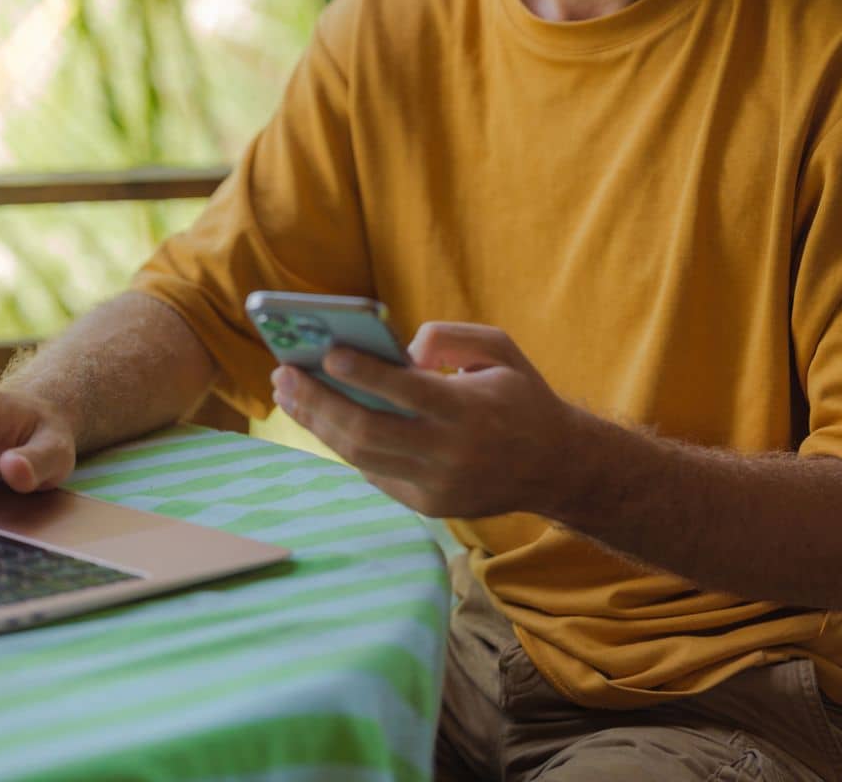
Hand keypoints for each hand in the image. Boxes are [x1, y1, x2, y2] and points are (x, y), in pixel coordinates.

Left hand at [269, 321, 575, 519]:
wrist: (556, 467)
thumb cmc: (521, 396)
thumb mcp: (499, 349)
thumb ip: (450, 336)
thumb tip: (402, 350)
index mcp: (470, 411)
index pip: (407, 393)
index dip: (363, 374)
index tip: (327, 352)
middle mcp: (451, 454)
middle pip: (369, 432)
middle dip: (319, 402)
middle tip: (285, 374)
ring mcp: (437, 486)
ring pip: (362, 457)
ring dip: (319, 424)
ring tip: (289, 394)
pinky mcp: (428, 505)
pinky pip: (375, 473)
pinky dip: (344, 445)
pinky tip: (322, 418)